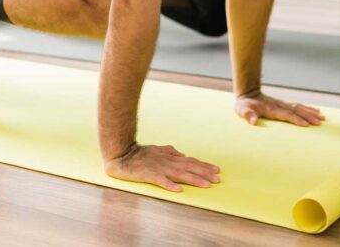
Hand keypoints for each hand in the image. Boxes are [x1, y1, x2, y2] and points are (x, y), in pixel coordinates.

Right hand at [104, 144, 220, 192]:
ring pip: (180, 174)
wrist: (121, 154)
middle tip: (218, 179)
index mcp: (169, 157)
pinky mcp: (148, 175)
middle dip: (204, 173)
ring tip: (206, 184)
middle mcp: (167, 161)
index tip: (217, 170)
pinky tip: (178, 190)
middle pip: (189, 168)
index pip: (190, 161)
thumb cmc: (139, 153)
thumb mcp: (157, 149)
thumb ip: (170, 151)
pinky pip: (161, 181)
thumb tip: (182, 154)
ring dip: (194, 179)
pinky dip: (170, 185)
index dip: (204, 166)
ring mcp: (158, 168)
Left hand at [235, 90, 324, 126]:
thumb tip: (253, 121)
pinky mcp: (285, 104)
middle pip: (297, 111)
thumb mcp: (242, 110)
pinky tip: (317, 111)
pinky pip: (299, 106)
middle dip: (309, 117)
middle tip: (320, 122)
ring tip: (323, 118)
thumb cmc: (245, 105)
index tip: (306, 125)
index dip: (296, 119)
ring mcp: (283, 104)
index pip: (286, 114)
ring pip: (300, 108)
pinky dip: (308, 108)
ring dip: (311, 112)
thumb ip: (248, 115)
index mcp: (272, 109)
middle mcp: (280, 105)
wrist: (248, 93)